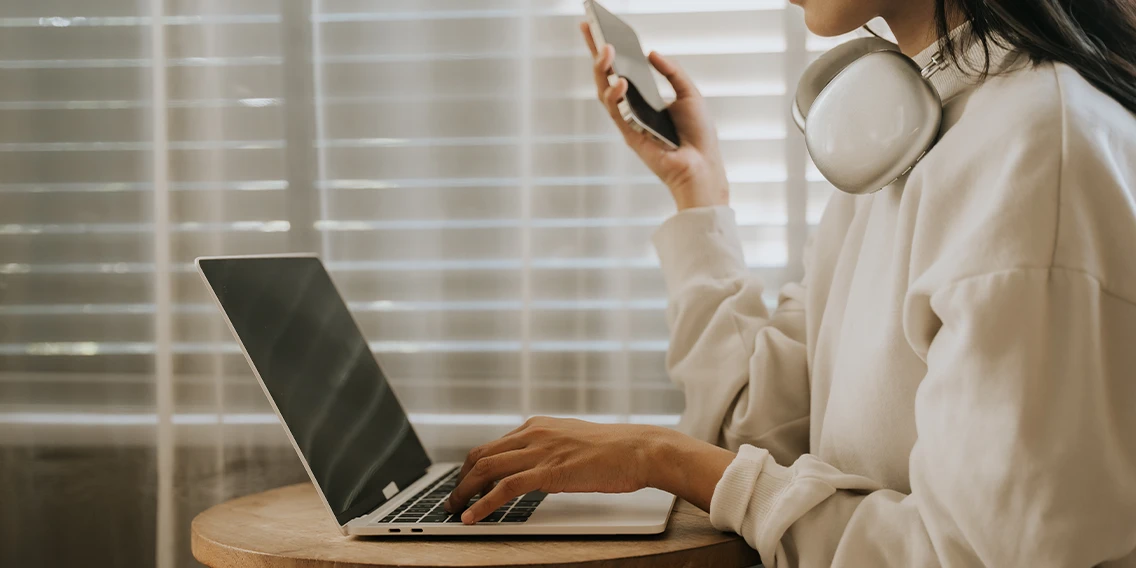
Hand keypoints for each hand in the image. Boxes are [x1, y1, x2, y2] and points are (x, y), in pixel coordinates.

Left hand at [443, 417, 736, 523]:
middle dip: (461, 479)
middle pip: (481, 454)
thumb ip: (551, 450)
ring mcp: (539, 451)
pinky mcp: (548, 471)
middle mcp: (533, 433)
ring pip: (486, 468)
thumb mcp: (574, 443)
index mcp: (538, 425)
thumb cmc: (616, 450)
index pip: (493, 445)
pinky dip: (482, 503)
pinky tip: (472, 516)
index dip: (473, 467)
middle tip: (452, 499)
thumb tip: (537, 470)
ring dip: (464, 492)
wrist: (640, 449)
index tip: (463, 483)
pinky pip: (504, 487)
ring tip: (454, 510)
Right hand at [580, 21, 728, 210]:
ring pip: (604, 93)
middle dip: (595, 52)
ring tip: (606, 50)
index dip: (605, 49)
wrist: (702, 165)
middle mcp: (632, 108)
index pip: (620, 68)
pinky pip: (616, 113)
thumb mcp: (689, 94)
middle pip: (606, 76)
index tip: (594, 25)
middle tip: (588, 28)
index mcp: (644, 97)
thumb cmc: (698, 135)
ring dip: (603, 70)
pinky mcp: (629, 135)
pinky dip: (616, 96)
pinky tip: (620, 81)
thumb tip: (651, 52)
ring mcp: (628, 121)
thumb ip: (672, 72)